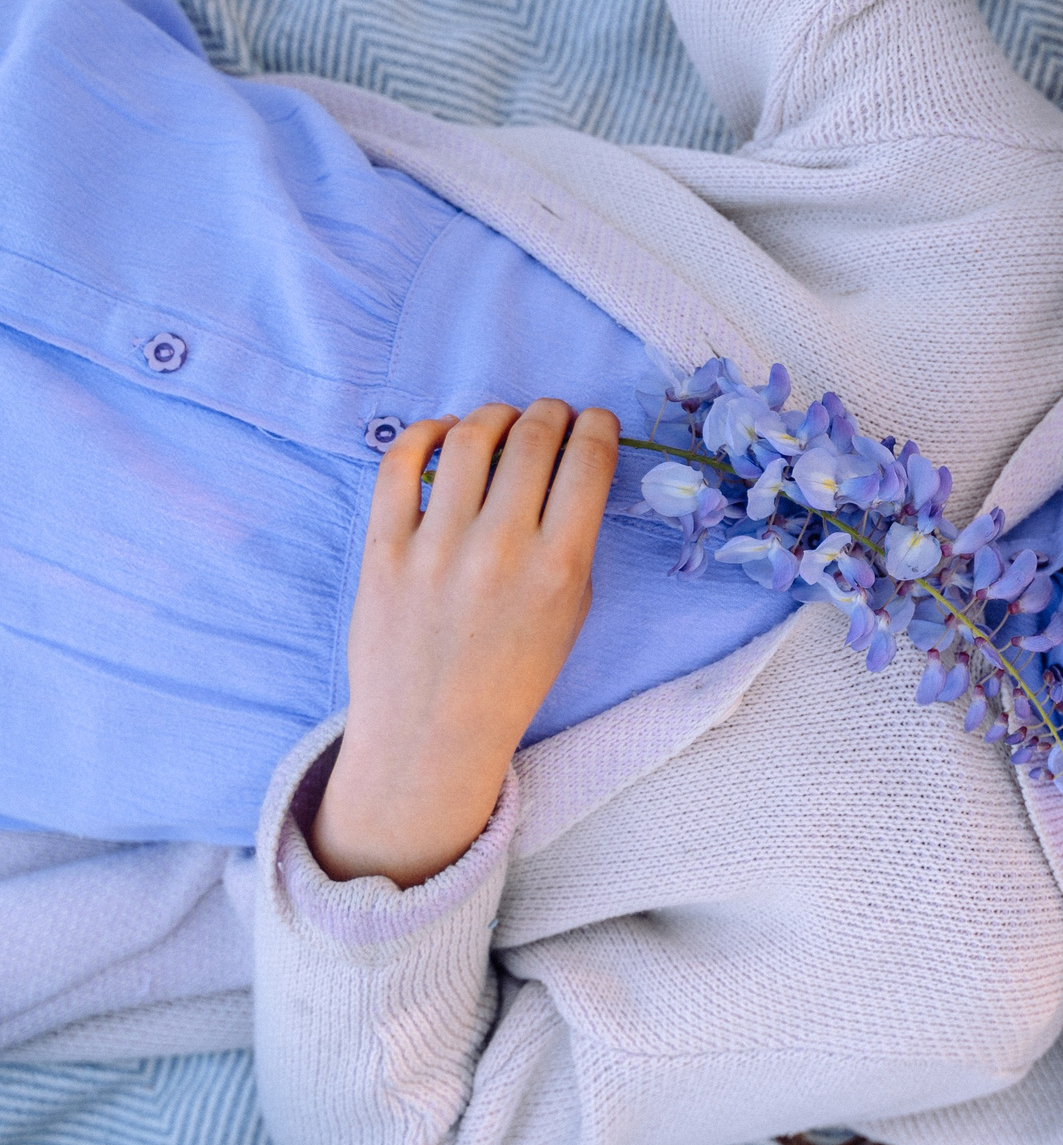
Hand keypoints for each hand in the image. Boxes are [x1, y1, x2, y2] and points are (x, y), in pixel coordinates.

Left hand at [309, 400, 620, 886]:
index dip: (597, 426)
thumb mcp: (571, 613)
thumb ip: (574, 543)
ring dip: (494, 416)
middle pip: (533, 438)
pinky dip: (425, 433)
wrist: (432, 732)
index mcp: (559, 568)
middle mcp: (501, 549)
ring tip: (500, 423)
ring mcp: (436, 547)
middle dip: (550, 412)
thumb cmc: (512, 675)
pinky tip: (442, 435)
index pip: (587, 461)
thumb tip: (568, 469)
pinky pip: (400, 464)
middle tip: (550, 415)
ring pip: (470, 438)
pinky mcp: (383, 550)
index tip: (594, 422)